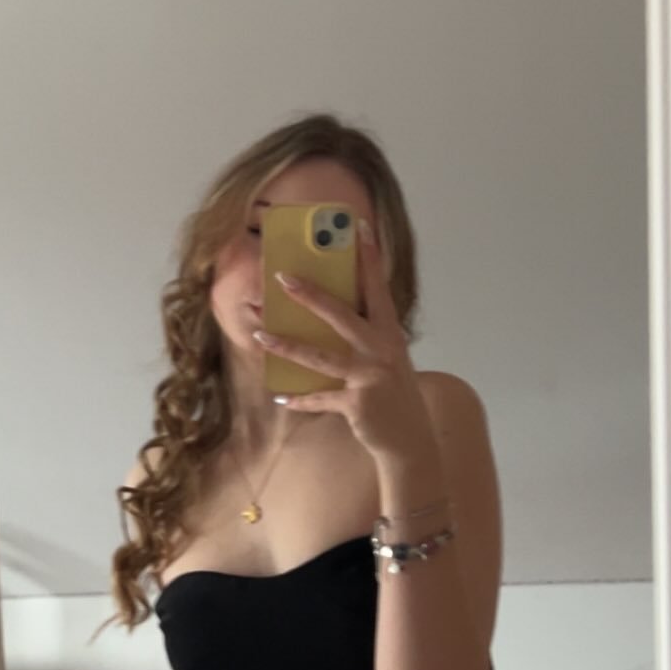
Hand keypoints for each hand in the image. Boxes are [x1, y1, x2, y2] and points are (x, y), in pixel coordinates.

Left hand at [252, 219, 432, 463]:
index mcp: (390, 334)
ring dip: (286, 345)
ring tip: (258, 335)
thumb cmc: (395, 395)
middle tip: (283, 277)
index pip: (378, 289)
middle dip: (311, 295)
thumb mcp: (388, 359)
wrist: (412, 441)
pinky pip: (320, 398)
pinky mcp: (357, 403)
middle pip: (341, 315)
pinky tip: (282, 397)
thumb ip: (366, 338)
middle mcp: (382, 350)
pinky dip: (301, 399)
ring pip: (320, 356)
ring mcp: (369, 377)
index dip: (369, 258)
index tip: (359, 228)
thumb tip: (329, 315)